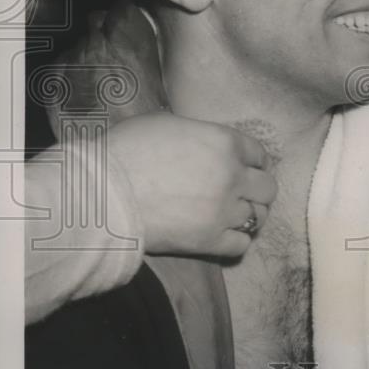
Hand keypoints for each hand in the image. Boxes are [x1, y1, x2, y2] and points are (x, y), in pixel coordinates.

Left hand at [47, 0, 167, 136]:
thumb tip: (137, 41)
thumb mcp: (159, 79)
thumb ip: (143, 51)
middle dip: (103, 31)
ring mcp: (73, 59)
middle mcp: (98, 42)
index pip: (121, 6)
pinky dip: (69, 74)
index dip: (124, 15)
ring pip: (78, 44)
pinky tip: (84, 92)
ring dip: (87, 55)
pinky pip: (61, 66)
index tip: (125, 21)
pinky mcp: (54, 78)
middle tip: (113, 52)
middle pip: (96, 19)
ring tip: (100, 81)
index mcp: (129, 38)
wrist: (115, 150)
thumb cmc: (144, 120)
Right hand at [106, 112, 277, 257]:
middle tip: (241, 194)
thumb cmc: (127, 150)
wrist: (101, 192)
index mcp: (225, 142)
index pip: (259, 154)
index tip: (246, 169)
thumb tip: (202, 142)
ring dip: (250, 216)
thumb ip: (198, 134)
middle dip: (257, 190)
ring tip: (235, 217)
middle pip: (267, 188)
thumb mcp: (167, 124)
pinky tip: (224, 236)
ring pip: (258, 217)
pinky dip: (236, 241)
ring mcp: (224, 210)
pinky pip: (241, 244)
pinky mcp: (209, 240)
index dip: (253, 162)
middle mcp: (233, 175)